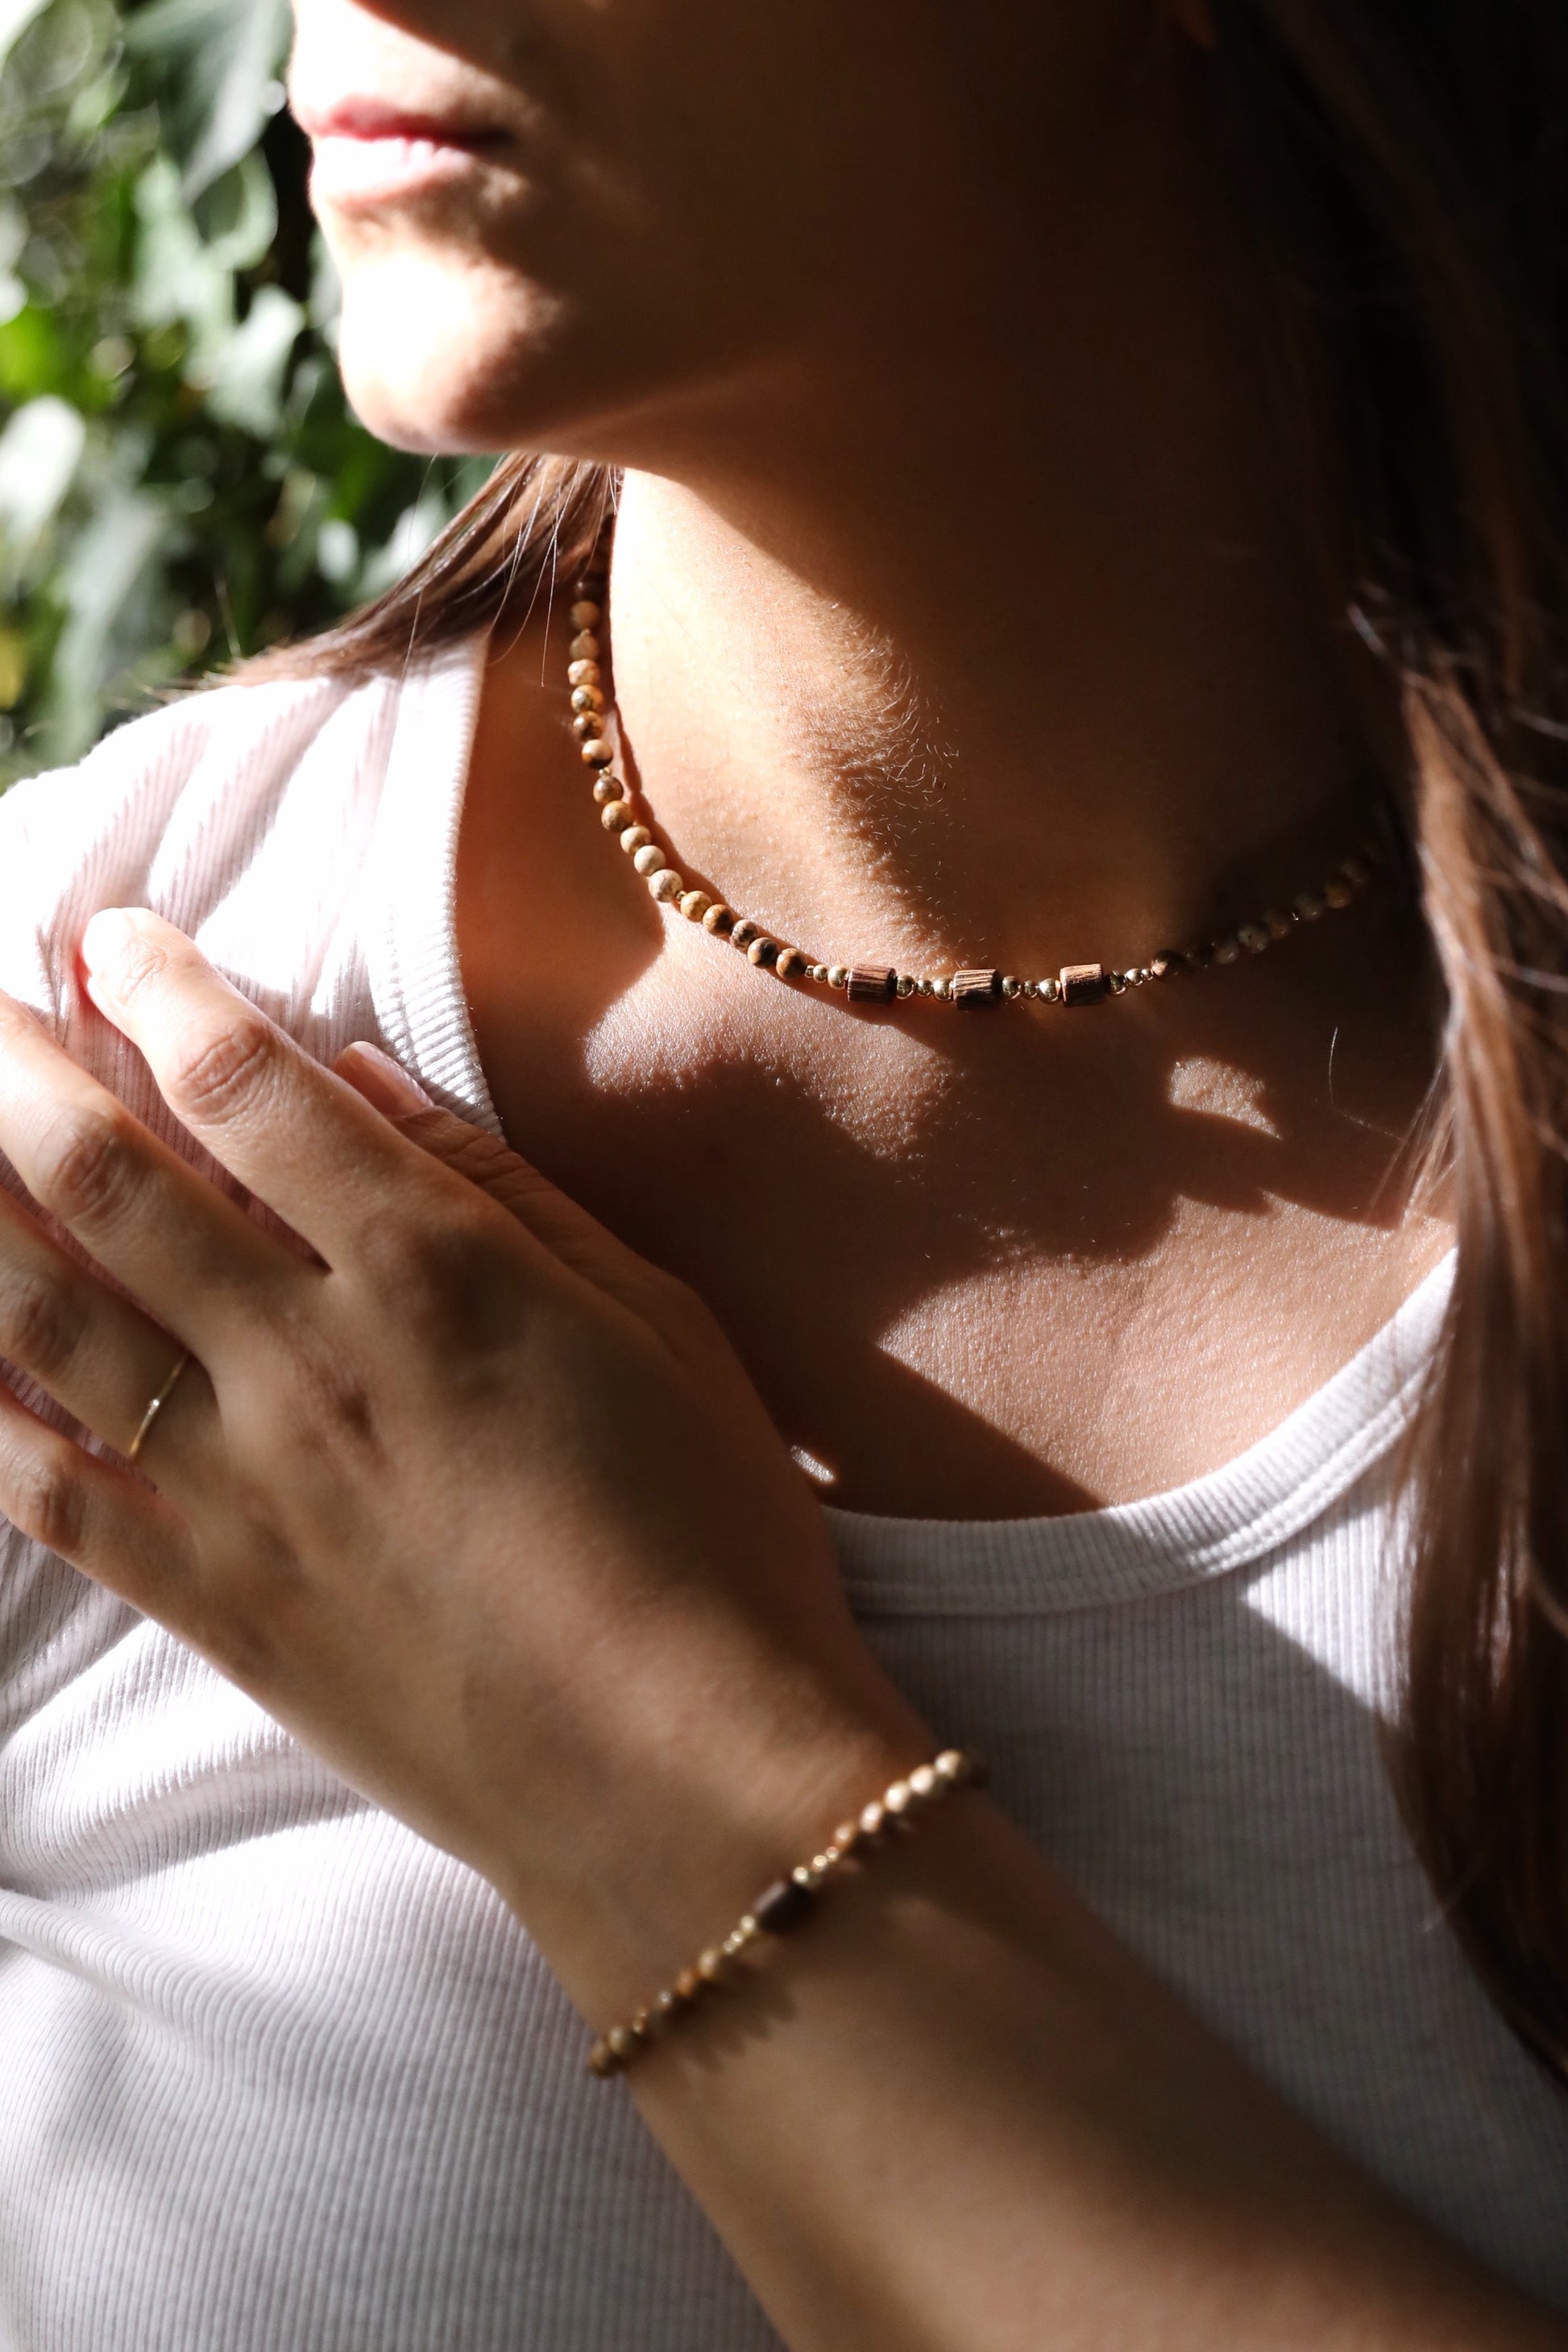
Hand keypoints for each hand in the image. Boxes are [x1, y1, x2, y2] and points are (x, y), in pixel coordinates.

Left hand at [0, 910, 919, 2002]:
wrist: (684, 1782)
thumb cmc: (710, 1534)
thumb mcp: (653, 1321)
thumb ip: (501, 1195)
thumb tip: (361, 1088)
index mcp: (434, 1274)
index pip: (249, 1088)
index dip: (161, 991)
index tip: (113, 938)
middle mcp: (307, 1363)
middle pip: (108, 1176)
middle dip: (15, 1068)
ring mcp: (239, 1489)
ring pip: (41, 1316)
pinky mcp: (210, 1602)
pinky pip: (39, 1490)